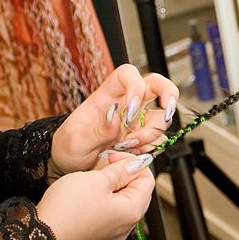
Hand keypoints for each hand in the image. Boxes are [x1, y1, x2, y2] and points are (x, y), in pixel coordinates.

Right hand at [36, 151, 154, 239]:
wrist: (41, 233)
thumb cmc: (68, 207)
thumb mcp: (98, 179)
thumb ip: (121, 170)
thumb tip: (138, 164)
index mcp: (132, 212)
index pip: (148, 180)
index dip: (133, 163)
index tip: (114, 156)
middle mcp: (128, 225)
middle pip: (138, 191)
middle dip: (125, 173)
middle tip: (106, 163)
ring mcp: (115, 231)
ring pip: (124, 199)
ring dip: (115, 184)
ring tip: (97, 176)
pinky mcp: (101, 233)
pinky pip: (112, 210)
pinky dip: (107, 197)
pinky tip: (91, 190)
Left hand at [50, 63, 179, 176]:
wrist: (72, 165)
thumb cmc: (70, 145)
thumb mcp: (76, 139)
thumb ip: (98, 129)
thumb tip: (116, 117)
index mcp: (107, 95)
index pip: (128, 74)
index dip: (136, 86)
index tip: (132, 109)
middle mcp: (126, 104)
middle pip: (158, 85)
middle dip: (169, 96)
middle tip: (166, 114)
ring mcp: (137, 121)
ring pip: (160, 118)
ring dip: (151, 134)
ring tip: (128, 146)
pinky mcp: (143, 138)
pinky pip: (158, 139)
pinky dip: (150, 148)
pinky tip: (131, 153)